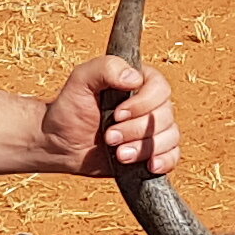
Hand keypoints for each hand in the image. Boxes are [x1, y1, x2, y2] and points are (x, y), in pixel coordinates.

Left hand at [42, 52, 177, 179]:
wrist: (61, 144)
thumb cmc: (70, 109)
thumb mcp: (80, 81)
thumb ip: (105, 68)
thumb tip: (134, 78)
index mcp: (139, 82)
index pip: (160, 88)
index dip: (143, 104)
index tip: (117, 114)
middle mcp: (151, 104)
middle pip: (165, 116)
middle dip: (136, 131)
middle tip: (109, 137)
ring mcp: (153, 129)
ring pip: (170, 137)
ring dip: (144, 148)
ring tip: (119, 155)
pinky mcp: (152, 152)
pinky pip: (174, 156)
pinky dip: (165, 161)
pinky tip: (149, 166)